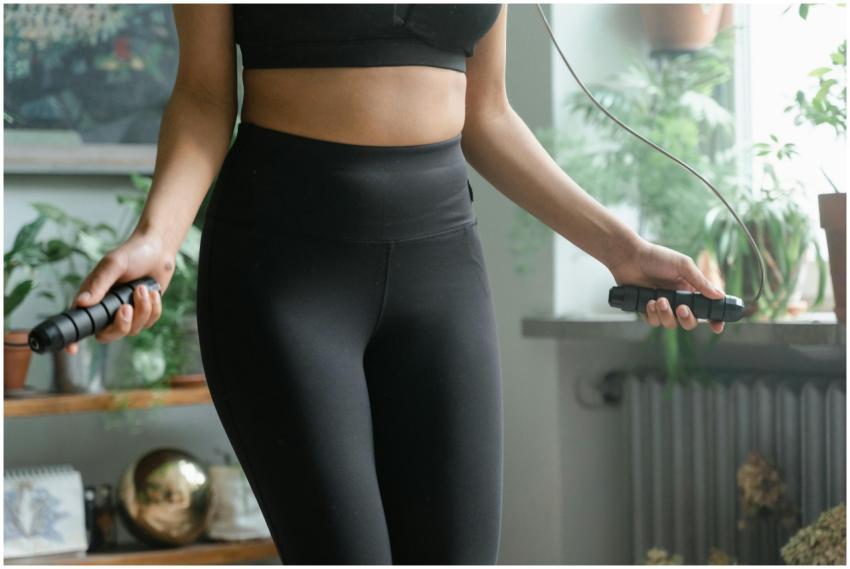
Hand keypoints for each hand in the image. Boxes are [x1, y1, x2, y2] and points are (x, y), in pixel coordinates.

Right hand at [64, 231, 175, 354]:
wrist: (158, 250)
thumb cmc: (132, 254)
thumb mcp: (113, 264)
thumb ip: (99, 284)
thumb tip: (81, 303)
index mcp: (92, 297)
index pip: (80, 322)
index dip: (74, 338)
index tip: (72, 349)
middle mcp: (107, 309)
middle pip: (109, 335)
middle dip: (121, 325)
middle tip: (126, 307)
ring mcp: (126, 313)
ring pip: (133, 330)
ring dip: (141, 310)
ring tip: (142, 289)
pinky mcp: (144, 313)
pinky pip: (149, 323)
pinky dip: (153, 308)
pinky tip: (152, 292)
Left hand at [609, 238, 726, 333]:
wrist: (629, 257)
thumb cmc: (656, 257)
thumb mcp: (683, 266)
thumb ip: (701, 282)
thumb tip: (720, 296)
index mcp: (690, 289)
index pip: (706, 308)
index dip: (713, 319)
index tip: (717, 327)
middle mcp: (678, 300)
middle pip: (689, 322)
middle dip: (687, 319)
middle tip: (681, 308)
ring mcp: (662, 306)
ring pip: (671, 324)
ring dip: (666, 314)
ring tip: (658, 300)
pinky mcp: (647, 309)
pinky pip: (654, 321)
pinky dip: (652, 314)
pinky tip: (649, 302)